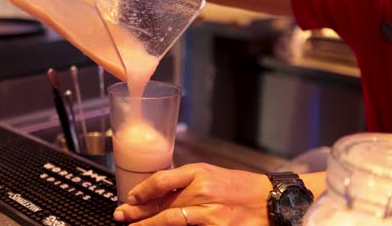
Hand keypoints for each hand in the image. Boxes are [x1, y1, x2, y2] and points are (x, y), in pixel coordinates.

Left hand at [113, 163, 271, 225]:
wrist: (271, 201)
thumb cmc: (241, 186)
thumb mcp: (211, 174)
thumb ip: (186, 181)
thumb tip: (159, 191)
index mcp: (200, 173)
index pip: (163, 180)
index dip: (143, 190)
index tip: (131, 197)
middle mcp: (203, 191)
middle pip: (162, 203)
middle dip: (138, 211)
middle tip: (122, 215)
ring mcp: (210, 214)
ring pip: (171, 219)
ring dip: (148, 224)